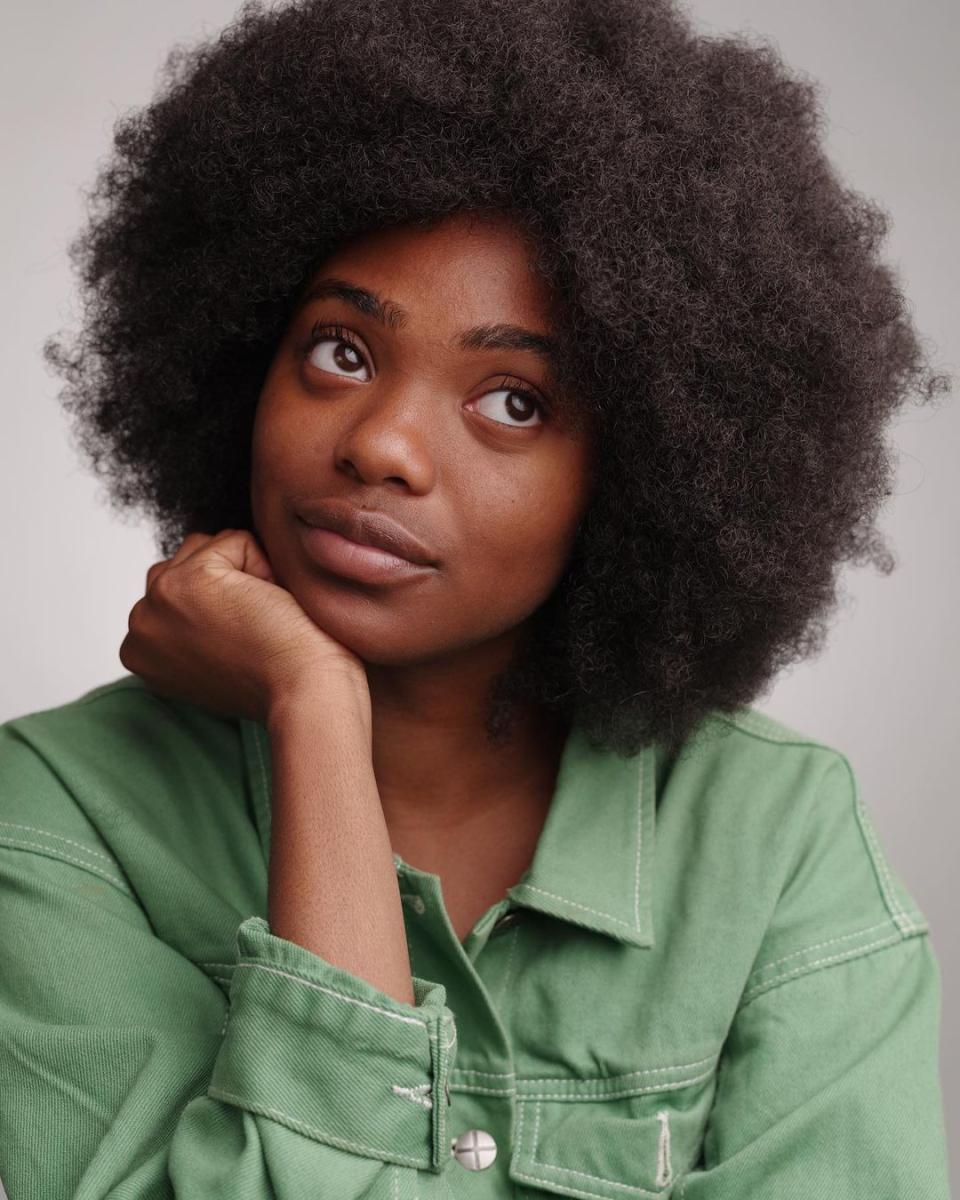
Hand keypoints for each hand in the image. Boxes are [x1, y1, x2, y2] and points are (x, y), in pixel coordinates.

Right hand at [119, 528, 369, 724]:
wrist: (303, 691)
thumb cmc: (278, 680)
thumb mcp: (218, 657)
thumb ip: (195, 624)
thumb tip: (215, 581)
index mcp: (140, 652)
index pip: (174, 588)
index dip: (220, 605)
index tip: (238, 645)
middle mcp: (140, 627)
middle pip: (187, 561)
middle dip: (229, 584)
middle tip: (253, 633)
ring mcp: (158, 601)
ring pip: (209, 547)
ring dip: (246, 573)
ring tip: (261, 620)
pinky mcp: (191, 579)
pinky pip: (238, 541)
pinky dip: (266, 567)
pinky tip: (271, 608)